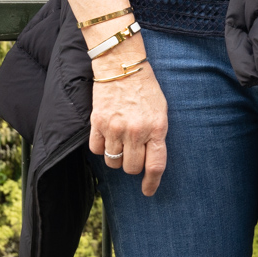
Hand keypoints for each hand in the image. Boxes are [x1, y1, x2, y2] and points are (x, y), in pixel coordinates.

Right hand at [87, 34, 170, 195]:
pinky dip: (101, 148)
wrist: (121, 65)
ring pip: (113, 162)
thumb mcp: (161, 111)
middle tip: (133, 154)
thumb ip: (156, 136)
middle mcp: (136, 131)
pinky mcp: (97, 123)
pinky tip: (107, 137)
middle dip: (133, 166)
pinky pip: (96, 151)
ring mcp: (115, 127)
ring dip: (117, 157)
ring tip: (120, 141)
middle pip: (132, 168)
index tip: (148, 191)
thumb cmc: (145, 89)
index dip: (152, 183)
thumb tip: (151, 162)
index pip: (155, 165)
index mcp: (157, 128)